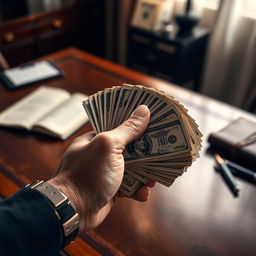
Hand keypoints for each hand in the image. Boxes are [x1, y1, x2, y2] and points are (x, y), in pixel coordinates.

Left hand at [48, 105, 154, 231]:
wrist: (72, 210)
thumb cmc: (88, 173)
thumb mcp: (108, 146)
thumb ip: (127, 129)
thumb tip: (143, 110)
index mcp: (96, 139)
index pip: (119, 126)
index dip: (137, 125)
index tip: (154, 124)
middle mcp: (100, 155)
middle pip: (129, 149)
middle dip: (146, 154)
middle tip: (161, 153)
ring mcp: (106, 173)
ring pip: (132, 170)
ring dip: (144, 175)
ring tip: (152, 180)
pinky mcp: (111, 190)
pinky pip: (129, 187)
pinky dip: (137, 190)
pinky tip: (142, 193)